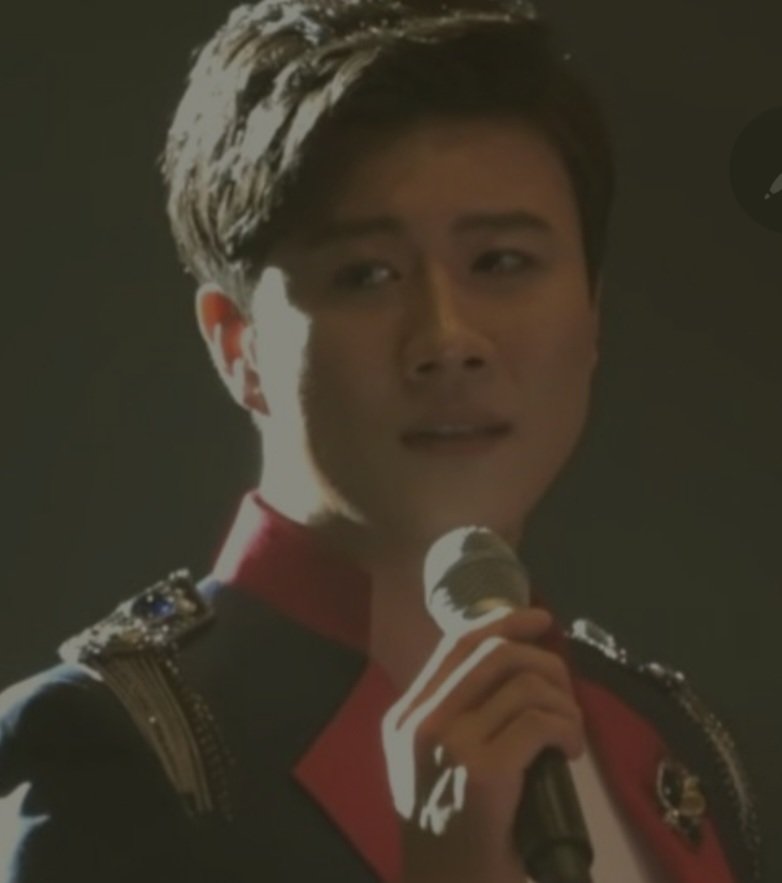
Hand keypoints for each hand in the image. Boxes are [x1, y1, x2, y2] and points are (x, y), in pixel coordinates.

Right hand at [381, 607, 585, 882]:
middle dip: (544, 661)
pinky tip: (572, 750)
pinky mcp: (484, 774)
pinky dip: (567, 728)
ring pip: (524, 686)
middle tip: (566, 692)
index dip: (503, 621)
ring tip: (570, 733)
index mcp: (405, 717)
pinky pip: (540, 722)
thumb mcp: (432, 767)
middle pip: (494, 654)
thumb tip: (513, 665)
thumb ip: (455, 717)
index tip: (539, 619)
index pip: (457, 645)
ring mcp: (450, 747)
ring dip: (564, 704)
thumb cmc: (449, 836)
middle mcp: (421, 723)